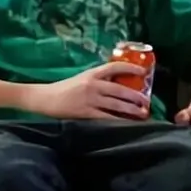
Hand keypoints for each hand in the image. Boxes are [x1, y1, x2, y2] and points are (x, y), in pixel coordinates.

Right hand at [29, 62, 150, 119]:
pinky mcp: (86, 112)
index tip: (144, 72)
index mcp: (91, 73)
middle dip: (137, 96)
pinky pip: (107, 117)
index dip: (131, 69)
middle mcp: (93, 84)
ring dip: (132, 109)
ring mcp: (90, 99)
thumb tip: (117, 84)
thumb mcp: (80, 79)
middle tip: (147, 101)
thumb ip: (96, 80)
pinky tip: (127, 123)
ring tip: (143, 113)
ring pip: (117, 104)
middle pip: (121, 89)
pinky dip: (120, 120)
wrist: (44, 98)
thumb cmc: (62, 89)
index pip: (114, 67)